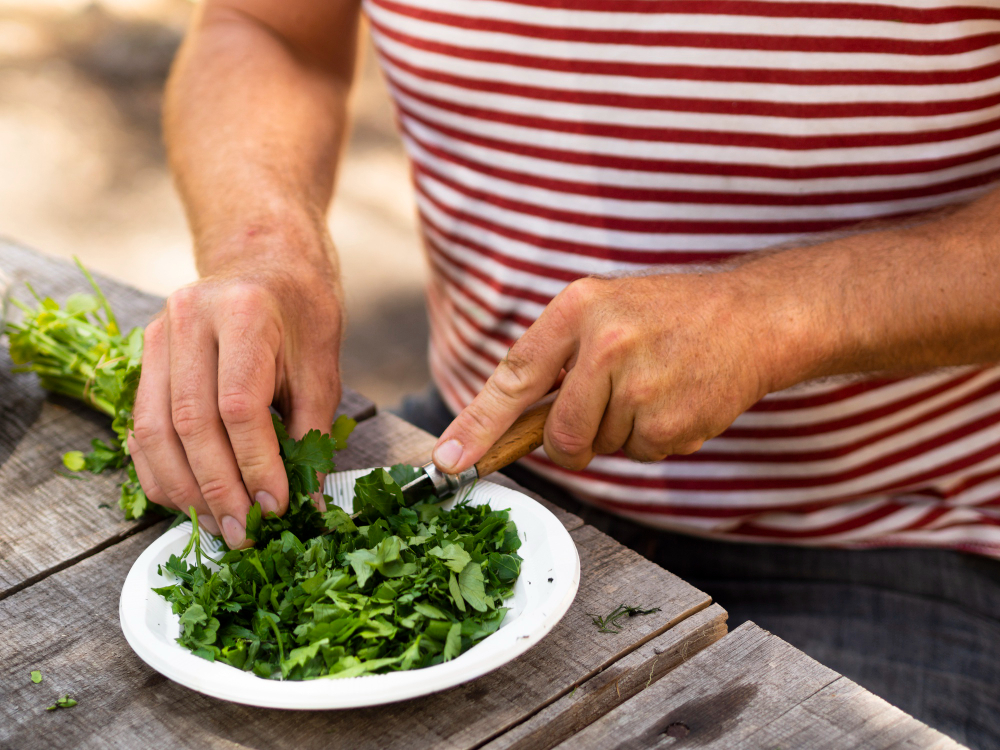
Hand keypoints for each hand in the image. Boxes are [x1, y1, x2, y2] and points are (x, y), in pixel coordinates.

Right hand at [128, 254, 342, 547]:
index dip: (255, 465)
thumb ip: (312, 435)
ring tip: (217, 524)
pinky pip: (140, 426)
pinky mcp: (144, 355)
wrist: (266, 263)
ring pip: (155, 430)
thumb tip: (307, 504)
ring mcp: (159, 335)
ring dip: (185, 489)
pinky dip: (160, 470)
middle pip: (191, 423)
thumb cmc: (301, 316)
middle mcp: (190, 319)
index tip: (276, 506)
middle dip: (218, 488)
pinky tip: (186, 500)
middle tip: (244, 532)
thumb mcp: (322, 369)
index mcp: (243, 313)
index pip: (239, 406)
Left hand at [432, 271, 785, 472]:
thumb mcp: (604, 310)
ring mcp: (641, 384)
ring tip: (655, 385)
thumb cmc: (668, 317)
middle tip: (606, 409)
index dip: (477, 425)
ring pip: (604, 446)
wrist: (752, 318)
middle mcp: (605, 343)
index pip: (513, 376)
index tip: (449, 461)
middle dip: (574, 441)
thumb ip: (558, 359)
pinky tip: (677, 399)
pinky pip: (641, 454)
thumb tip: (510, 424)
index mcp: (578, 308)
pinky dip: (655, 439)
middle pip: (560, 435)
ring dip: (623, 431)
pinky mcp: (672, 421)